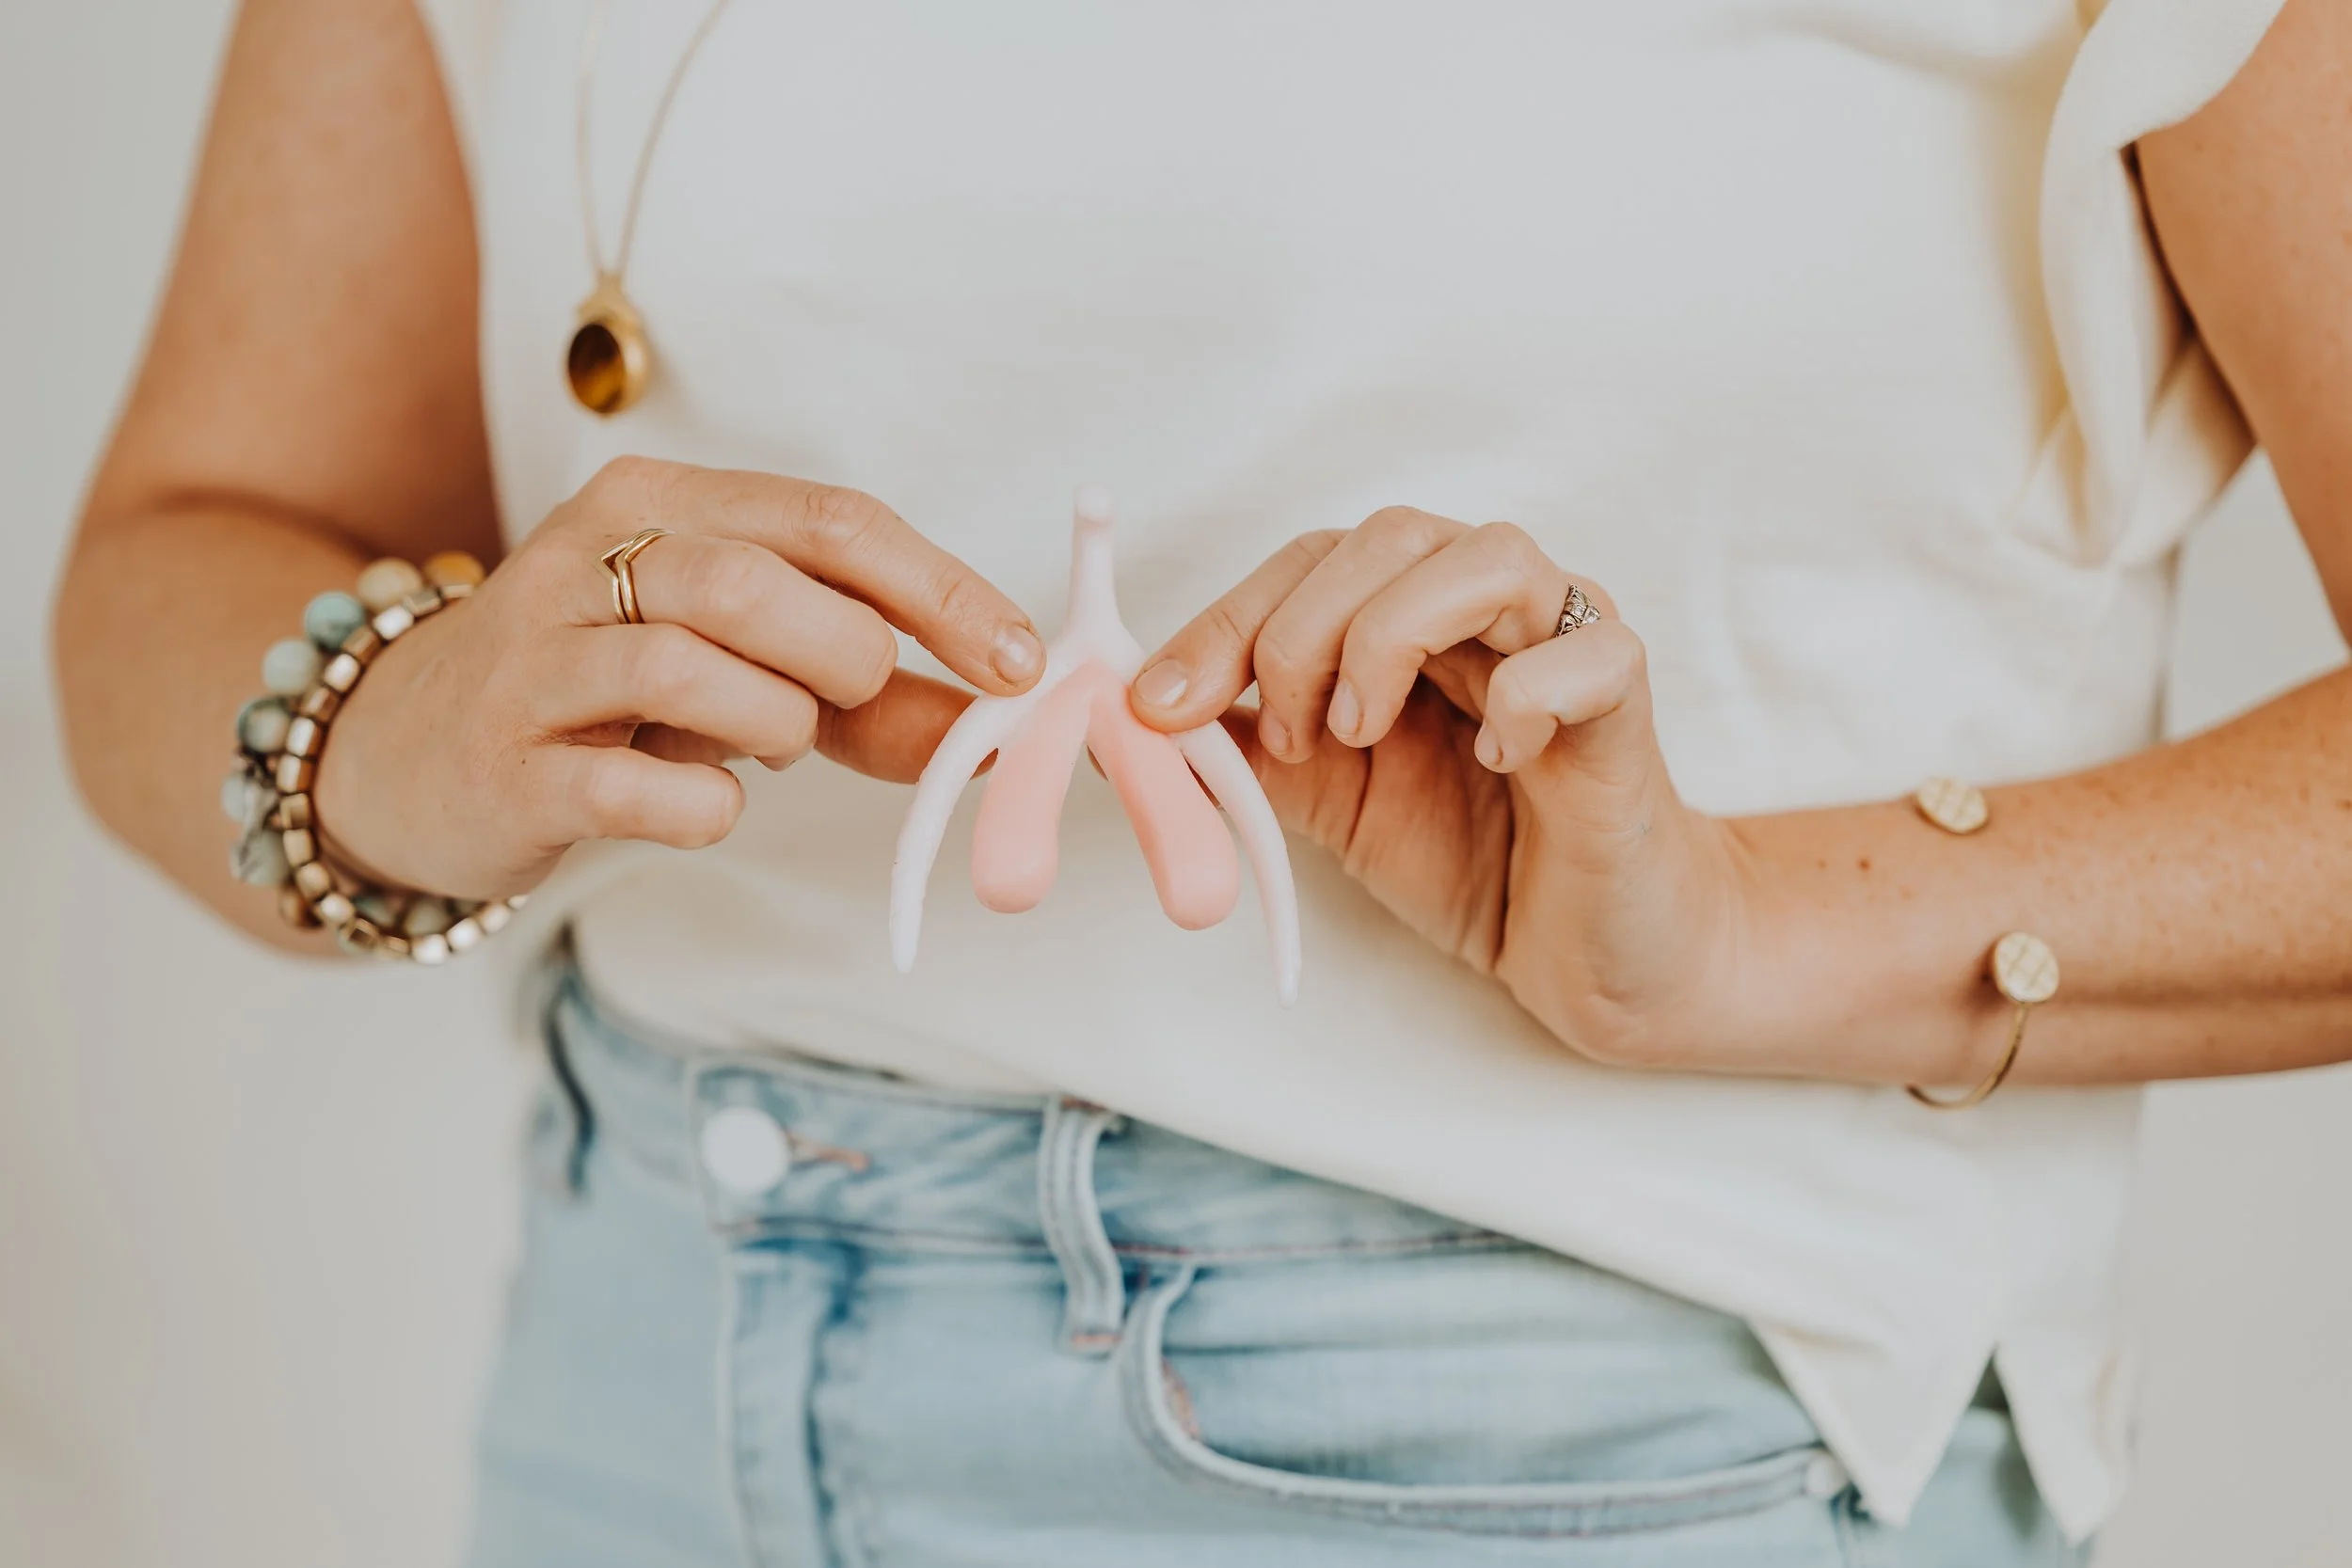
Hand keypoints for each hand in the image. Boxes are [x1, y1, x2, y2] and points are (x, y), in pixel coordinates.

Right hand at [316, 458, 1043, 899]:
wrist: (403, 758)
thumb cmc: (606, 700)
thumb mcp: (743, 673)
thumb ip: (872, 700)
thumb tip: (1000, 732)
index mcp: (659, 502)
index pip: (830, 520)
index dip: (941, 592)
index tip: (1018, 661)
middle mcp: (587, 557)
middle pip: (759, 582)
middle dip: (844, 657)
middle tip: (846, 703)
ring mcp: (537, 658)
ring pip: (691, 667)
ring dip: (773, 725)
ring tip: (764, 745)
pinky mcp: (508, 763)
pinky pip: (636, 785)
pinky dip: (703, 804)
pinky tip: (703, 798)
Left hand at [1128, 508, 1746, 1066]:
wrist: (1589, 945)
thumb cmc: (1473, 855)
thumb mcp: (1328, 801)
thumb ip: (1246, 749)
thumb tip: (1135, 715)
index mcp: (1412, 616)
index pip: (1310, 563)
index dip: (1225, 620)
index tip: (1158, 705)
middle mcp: (1490, 607)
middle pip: (1390, 538)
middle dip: (1301, 630)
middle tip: (1285, 737)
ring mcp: (1566, 641)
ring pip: (1491, 555)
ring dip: (1396, 636)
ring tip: (1365, 734)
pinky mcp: (1629, 703)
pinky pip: (1589, 650)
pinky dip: (1525, 696)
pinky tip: (1498, 758)